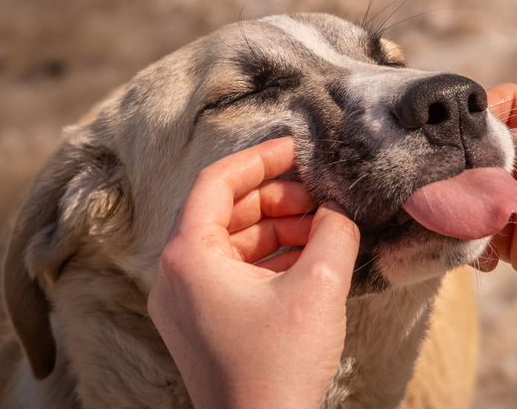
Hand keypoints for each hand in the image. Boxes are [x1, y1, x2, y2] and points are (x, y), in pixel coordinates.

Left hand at [147, 137, 359, 408]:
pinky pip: (236, 271)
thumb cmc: (279, 368)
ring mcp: (187, 301)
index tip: (296, 149)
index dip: (259, 159)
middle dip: (277, 197)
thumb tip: (340, 211)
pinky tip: (311, 257)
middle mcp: (176, 275)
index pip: (216, 182)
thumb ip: (335, 232)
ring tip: (324, 227)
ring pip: (234, 241)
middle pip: (227, 210)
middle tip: (321, 196)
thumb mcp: (318, 287)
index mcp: (188, 256)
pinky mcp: (204, 322)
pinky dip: (272, 258)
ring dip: (279, 228)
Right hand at [487, 84, 516, 352]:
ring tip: (470, 227)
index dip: (486, 113)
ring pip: (476, 189)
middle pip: (487, 146)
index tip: (466, 138)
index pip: (516, 106)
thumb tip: (506, 137)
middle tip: (461, 189)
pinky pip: (477, 231)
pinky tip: (483, 260)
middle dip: (466, 163)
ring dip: (464, 205)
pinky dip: (468, 241)